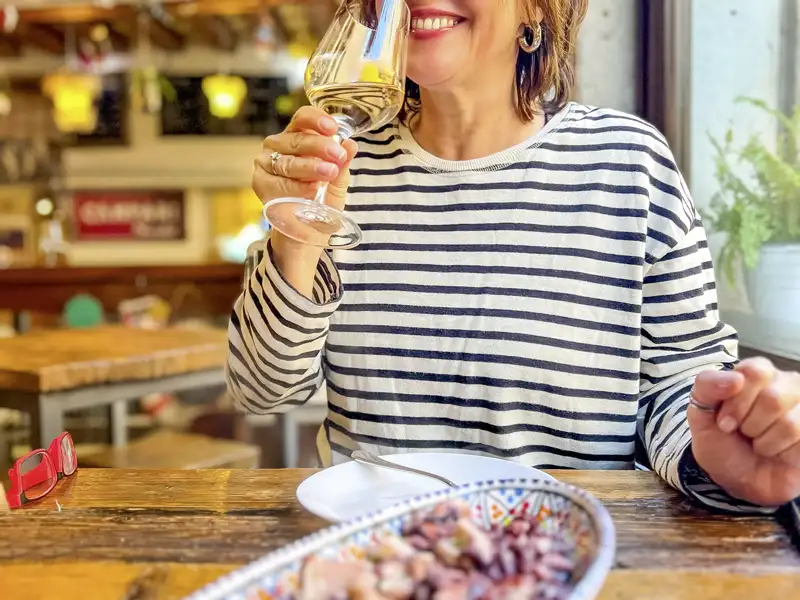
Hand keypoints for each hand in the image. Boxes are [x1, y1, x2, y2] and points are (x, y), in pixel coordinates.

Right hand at [253, 106, 357, 208]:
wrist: (307, 228)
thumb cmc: (321, 200)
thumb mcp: (337, 181)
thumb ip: (343, 164)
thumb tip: (351, 145)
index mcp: (296, 136)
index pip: (302, 118)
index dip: (316, 120)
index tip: (333, 128)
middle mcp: (278, 145)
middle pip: (296, 140)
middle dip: (320, 147)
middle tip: (338, 156)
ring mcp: (266, 163)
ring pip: (287, 162)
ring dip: (310, 167)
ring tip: (329, 172)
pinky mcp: (260, 184)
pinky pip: (279, 183)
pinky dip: (297, 186)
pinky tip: (312, 189)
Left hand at [688, 357, 799, 505]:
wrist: (736, 479)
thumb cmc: (721, 442)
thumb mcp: (700, 414)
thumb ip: (707, 386)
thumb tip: (735, 378)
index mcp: (757, 373)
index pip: (755, 372)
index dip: (737, 402)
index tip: (724, 421)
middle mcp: (786, 385)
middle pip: (773, 398)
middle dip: (749, 424)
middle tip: (742, 432)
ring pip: (789, 423)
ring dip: (764, 441)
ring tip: (758, 442)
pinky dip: (780, 452)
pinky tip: (777, 451)